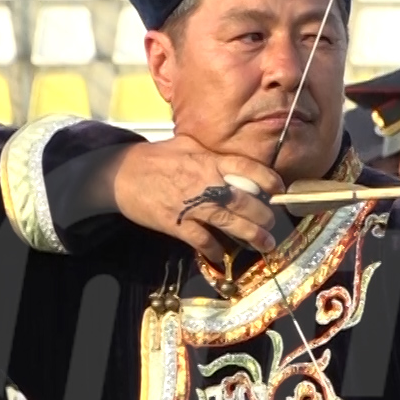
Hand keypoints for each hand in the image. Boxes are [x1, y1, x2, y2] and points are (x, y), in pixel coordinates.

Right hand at [108, 135, 287, 263]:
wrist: (119, 174)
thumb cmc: (155, 158)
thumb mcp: (186, 144)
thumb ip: (211, 151)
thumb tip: (234, 156)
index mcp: (209, 160)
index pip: (247, 168)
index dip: (268, 180)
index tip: (280, 189)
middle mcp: (205, 182)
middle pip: (244, 201)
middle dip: (263, 215)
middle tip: (271, 222)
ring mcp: (191, 204)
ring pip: (229, 222)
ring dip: (251, 235)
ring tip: (265, 244)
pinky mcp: (176, 223)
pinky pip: (201, 239)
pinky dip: (213, 249)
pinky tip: (221, 255)